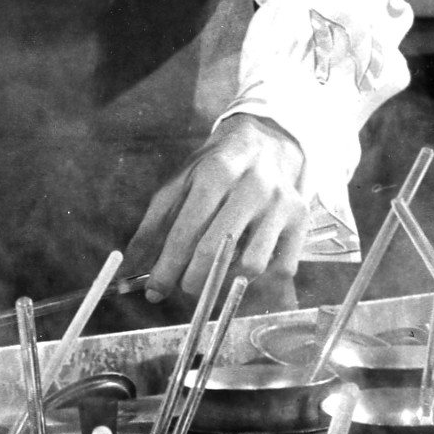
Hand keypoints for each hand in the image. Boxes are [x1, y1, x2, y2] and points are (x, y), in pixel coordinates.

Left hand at [125, 115, 309, 305]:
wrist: (268, 142)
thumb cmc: (218, 166)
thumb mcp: (181, 181)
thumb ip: (155, 221)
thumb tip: (132, 262)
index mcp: (215, 173)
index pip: (186, 231)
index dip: (167, 266)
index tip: (154, 291)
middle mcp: (252, 187)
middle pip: (217, 249)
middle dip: (193, 280)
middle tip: (183, 288)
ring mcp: (280, 204)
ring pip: (252, 264)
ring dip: (228, 282)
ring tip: (214, 277)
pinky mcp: (302, 219)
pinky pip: (282, 267)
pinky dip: (261, 280)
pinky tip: (243, 271)